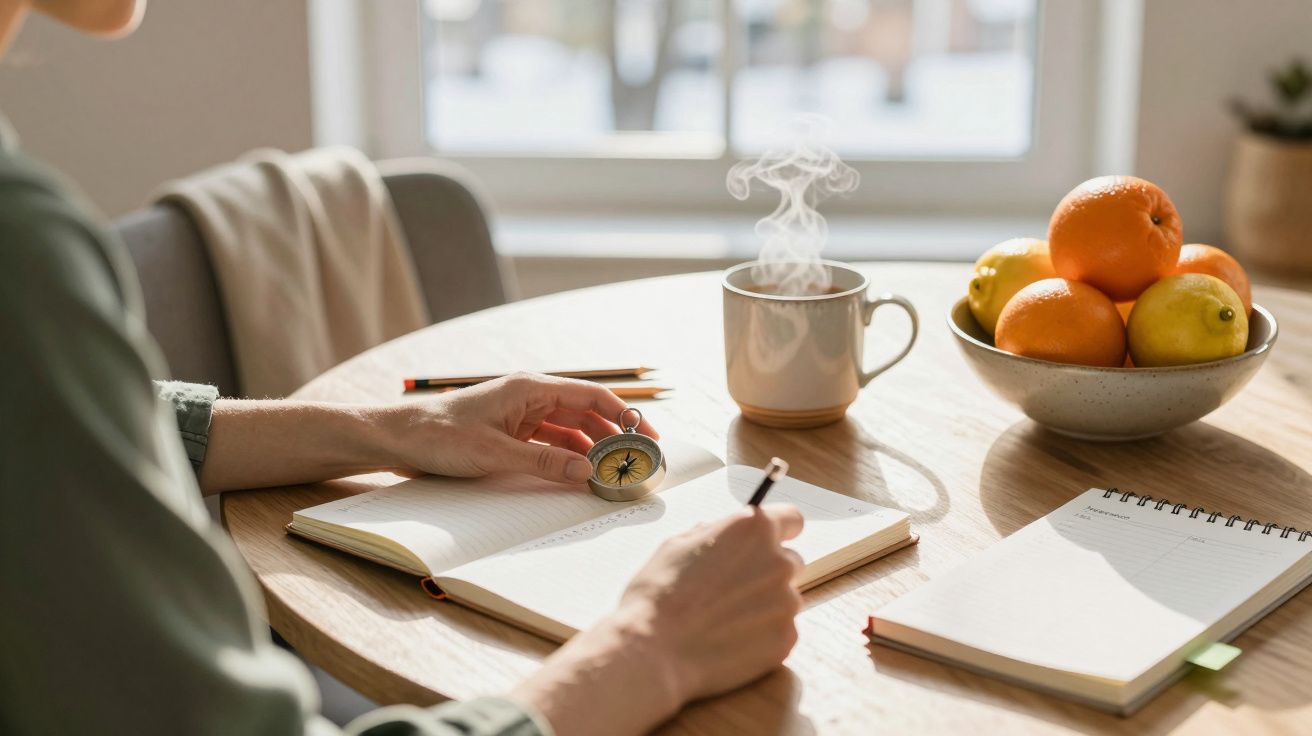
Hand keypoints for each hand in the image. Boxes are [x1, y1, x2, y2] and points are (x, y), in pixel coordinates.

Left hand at [387, 372, 658, 483]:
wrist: (398, 438)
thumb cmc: (441, 436)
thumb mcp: (496, 454)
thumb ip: (545, 464)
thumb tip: (588, 472)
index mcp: (531, 388)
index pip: (592, 396)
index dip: (624, 414)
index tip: (647, 437)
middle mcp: (531, 398)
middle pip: (585, 414)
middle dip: (613, 436)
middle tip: (636, 462)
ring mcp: (522, 416)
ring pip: (570, 432)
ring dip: (591, 451)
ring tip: (612, 474)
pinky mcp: (511, 434)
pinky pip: (550, 445)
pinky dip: (567, 459)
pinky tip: (579, 476)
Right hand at [511, 505, 804, 735]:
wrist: (648, 651)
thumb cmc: (652, 592)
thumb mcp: (680, 543)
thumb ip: (718, 530)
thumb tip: (744, 519)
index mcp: (749, 528)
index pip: (789, 517)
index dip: (774, 529)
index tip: (766, 539)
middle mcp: (774, 560)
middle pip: (788, 558)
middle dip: (764, 568)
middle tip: (729, 586)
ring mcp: (782, 602)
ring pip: (784, 594)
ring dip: (761, 601)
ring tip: (719, 616)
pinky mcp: (781, 639)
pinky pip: (778, 629)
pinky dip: (758, 632)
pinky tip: (724, 637)